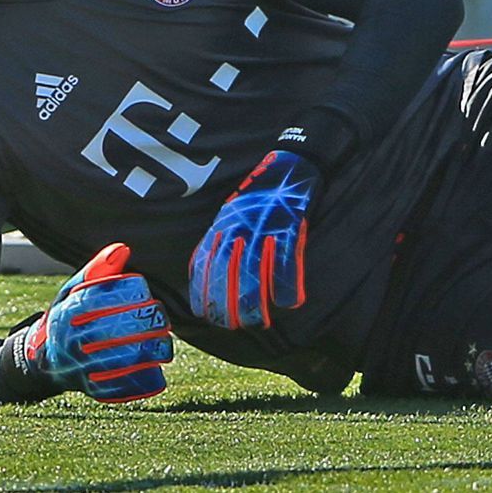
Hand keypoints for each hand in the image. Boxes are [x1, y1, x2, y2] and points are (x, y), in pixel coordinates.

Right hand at [21, 242, 173, 402]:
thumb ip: (99, 270)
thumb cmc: (67, 317)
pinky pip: (122, 386)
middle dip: (148, 324)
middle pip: (119, 329)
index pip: (108, 299)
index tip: (148, 297)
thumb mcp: (74, 291)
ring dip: (151, 352)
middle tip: (162, 321)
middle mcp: (72, 340)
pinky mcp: (90, 389)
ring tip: (164, 345)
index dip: (135, 297)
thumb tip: (123, 249)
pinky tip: (155, 369)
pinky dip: (142, 379)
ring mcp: (80, 367)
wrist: (41, 359)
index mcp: (69, 312)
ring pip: (124, 360)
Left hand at [189, 150, 316, 329]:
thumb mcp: (227, 214)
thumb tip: (203, 271)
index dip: (203, 296)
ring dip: (256, 304)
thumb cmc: (257, 194)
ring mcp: (262, 231)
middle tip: (233, 326)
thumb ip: (216, 241)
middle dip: (228, 308)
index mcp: (220, 228)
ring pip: (255, 276)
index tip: (206, 316)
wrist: (287, 166)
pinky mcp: (287, 229)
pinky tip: (288, 303)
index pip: (204, 269)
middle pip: (227, 278)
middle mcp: (237, 231)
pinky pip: (284, 264)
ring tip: (259, 323)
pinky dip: (286, 286)